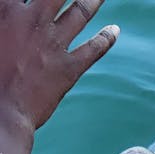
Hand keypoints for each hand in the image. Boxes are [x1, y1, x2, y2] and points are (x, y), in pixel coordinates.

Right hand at [0, 0, 118, 133]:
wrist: (1, 114)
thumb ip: (5, 20)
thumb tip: (11, 17)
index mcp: (8, 9)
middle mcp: (34, 20)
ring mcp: (54, 43)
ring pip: (80, 11)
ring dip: (93, 0)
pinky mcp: (69, 68)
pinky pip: (94, 49)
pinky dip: (106, 38)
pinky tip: (115, 30)